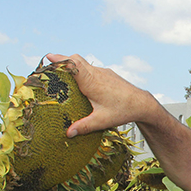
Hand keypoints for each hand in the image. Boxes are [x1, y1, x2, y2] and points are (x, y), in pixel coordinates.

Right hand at [45, 53, 161, 136]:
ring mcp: (102, 72)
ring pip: (83, 63)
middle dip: (62, 59)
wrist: (142, 104)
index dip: (60, 60)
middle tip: (49, 62)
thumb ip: (84, 126)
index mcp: (92, 82)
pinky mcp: (107, 74)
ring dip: (71, 65)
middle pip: (76, 59)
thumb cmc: (122, 111)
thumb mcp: (102, 121)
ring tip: (59, 71)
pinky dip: (81, 70)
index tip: (48, 57)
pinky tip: (78, 80)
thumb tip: (68, 134)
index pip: (74, 65)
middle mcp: (96, 73)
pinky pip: (90, 68)